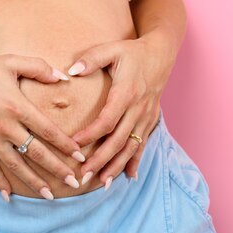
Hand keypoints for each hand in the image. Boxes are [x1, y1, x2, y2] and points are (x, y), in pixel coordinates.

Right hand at [0, 53, 85, 200]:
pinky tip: (8, 196)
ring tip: (49, 196)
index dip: (65, 145)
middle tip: (74, 183)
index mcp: (18, 107)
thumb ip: (39, 68)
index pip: (48, 130)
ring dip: (34, 182)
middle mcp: (6, 127)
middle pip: (37, 152)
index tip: (79, 157)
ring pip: (16, 165)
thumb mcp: (11, 62)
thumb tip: (64, 77)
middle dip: (57, 169)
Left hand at [66, 32, 176, 185]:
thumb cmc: (132, 51)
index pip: (106, 120)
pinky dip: (136, 161)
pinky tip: (129, 177)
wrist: (162, 53)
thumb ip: (91, 59)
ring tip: (102, 183)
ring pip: (131, 147)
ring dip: (117, 166)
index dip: (90, 135)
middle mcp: (138, 109)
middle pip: (118, 140)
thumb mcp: (111, 49)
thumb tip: (71, 71)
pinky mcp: (150, 120)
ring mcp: (146, 117)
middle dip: (101, 160)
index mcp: (126, 93)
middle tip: (84, 175)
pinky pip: (143, 144)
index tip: (73, 145)